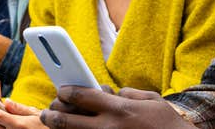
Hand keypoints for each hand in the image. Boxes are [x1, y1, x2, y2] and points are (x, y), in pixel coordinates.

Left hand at [42, 86, 190, 128]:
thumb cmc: (167, 124)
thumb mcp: (151, 100)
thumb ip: (128, 93)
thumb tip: (111, 93)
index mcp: (119, 109)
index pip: (80, 96)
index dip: (66, 91)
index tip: (62, 90)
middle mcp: (108, 127)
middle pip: (67, 120)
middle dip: (52, 114)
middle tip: (47, 112)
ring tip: (53, 124)